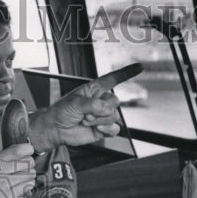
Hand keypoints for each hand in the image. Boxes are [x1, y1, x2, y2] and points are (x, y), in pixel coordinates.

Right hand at [0, 143, 36, 197]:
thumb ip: (3, 157)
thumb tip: (22, 153)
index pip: (21, 150)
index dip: (28, 150)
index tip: (28, 152)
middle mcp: (1, 170)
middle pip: (29, 162)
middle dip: (29, 164)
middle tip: (24, 167)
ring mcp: (5, 184)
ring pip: (30, 176)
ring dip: (29, 175)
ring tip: (21, 177)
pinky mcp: (7, 197)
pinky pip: (25, 188)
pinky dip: (26, 186)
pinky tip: (19, 185)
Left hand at [28, 63, 142, 149]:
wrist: (56, 130)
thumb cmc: (62, 112)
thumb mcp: (75, 103)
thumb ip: (93, 105)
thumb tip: (107, 110)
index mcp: (94, 89)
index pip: (113, 79)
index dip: (126, 73)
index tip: (140, 67)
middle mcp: (101, 101)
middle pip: (115, 101)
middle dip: (100, 109)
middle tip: (85, 114)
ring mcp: (103, 115)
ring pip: (114, 116)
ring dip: (99, 120)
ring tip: (85, 121)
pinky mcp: (104, 129)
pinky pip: (115, 128)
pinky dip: (106, 129)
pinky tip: (96, 129)